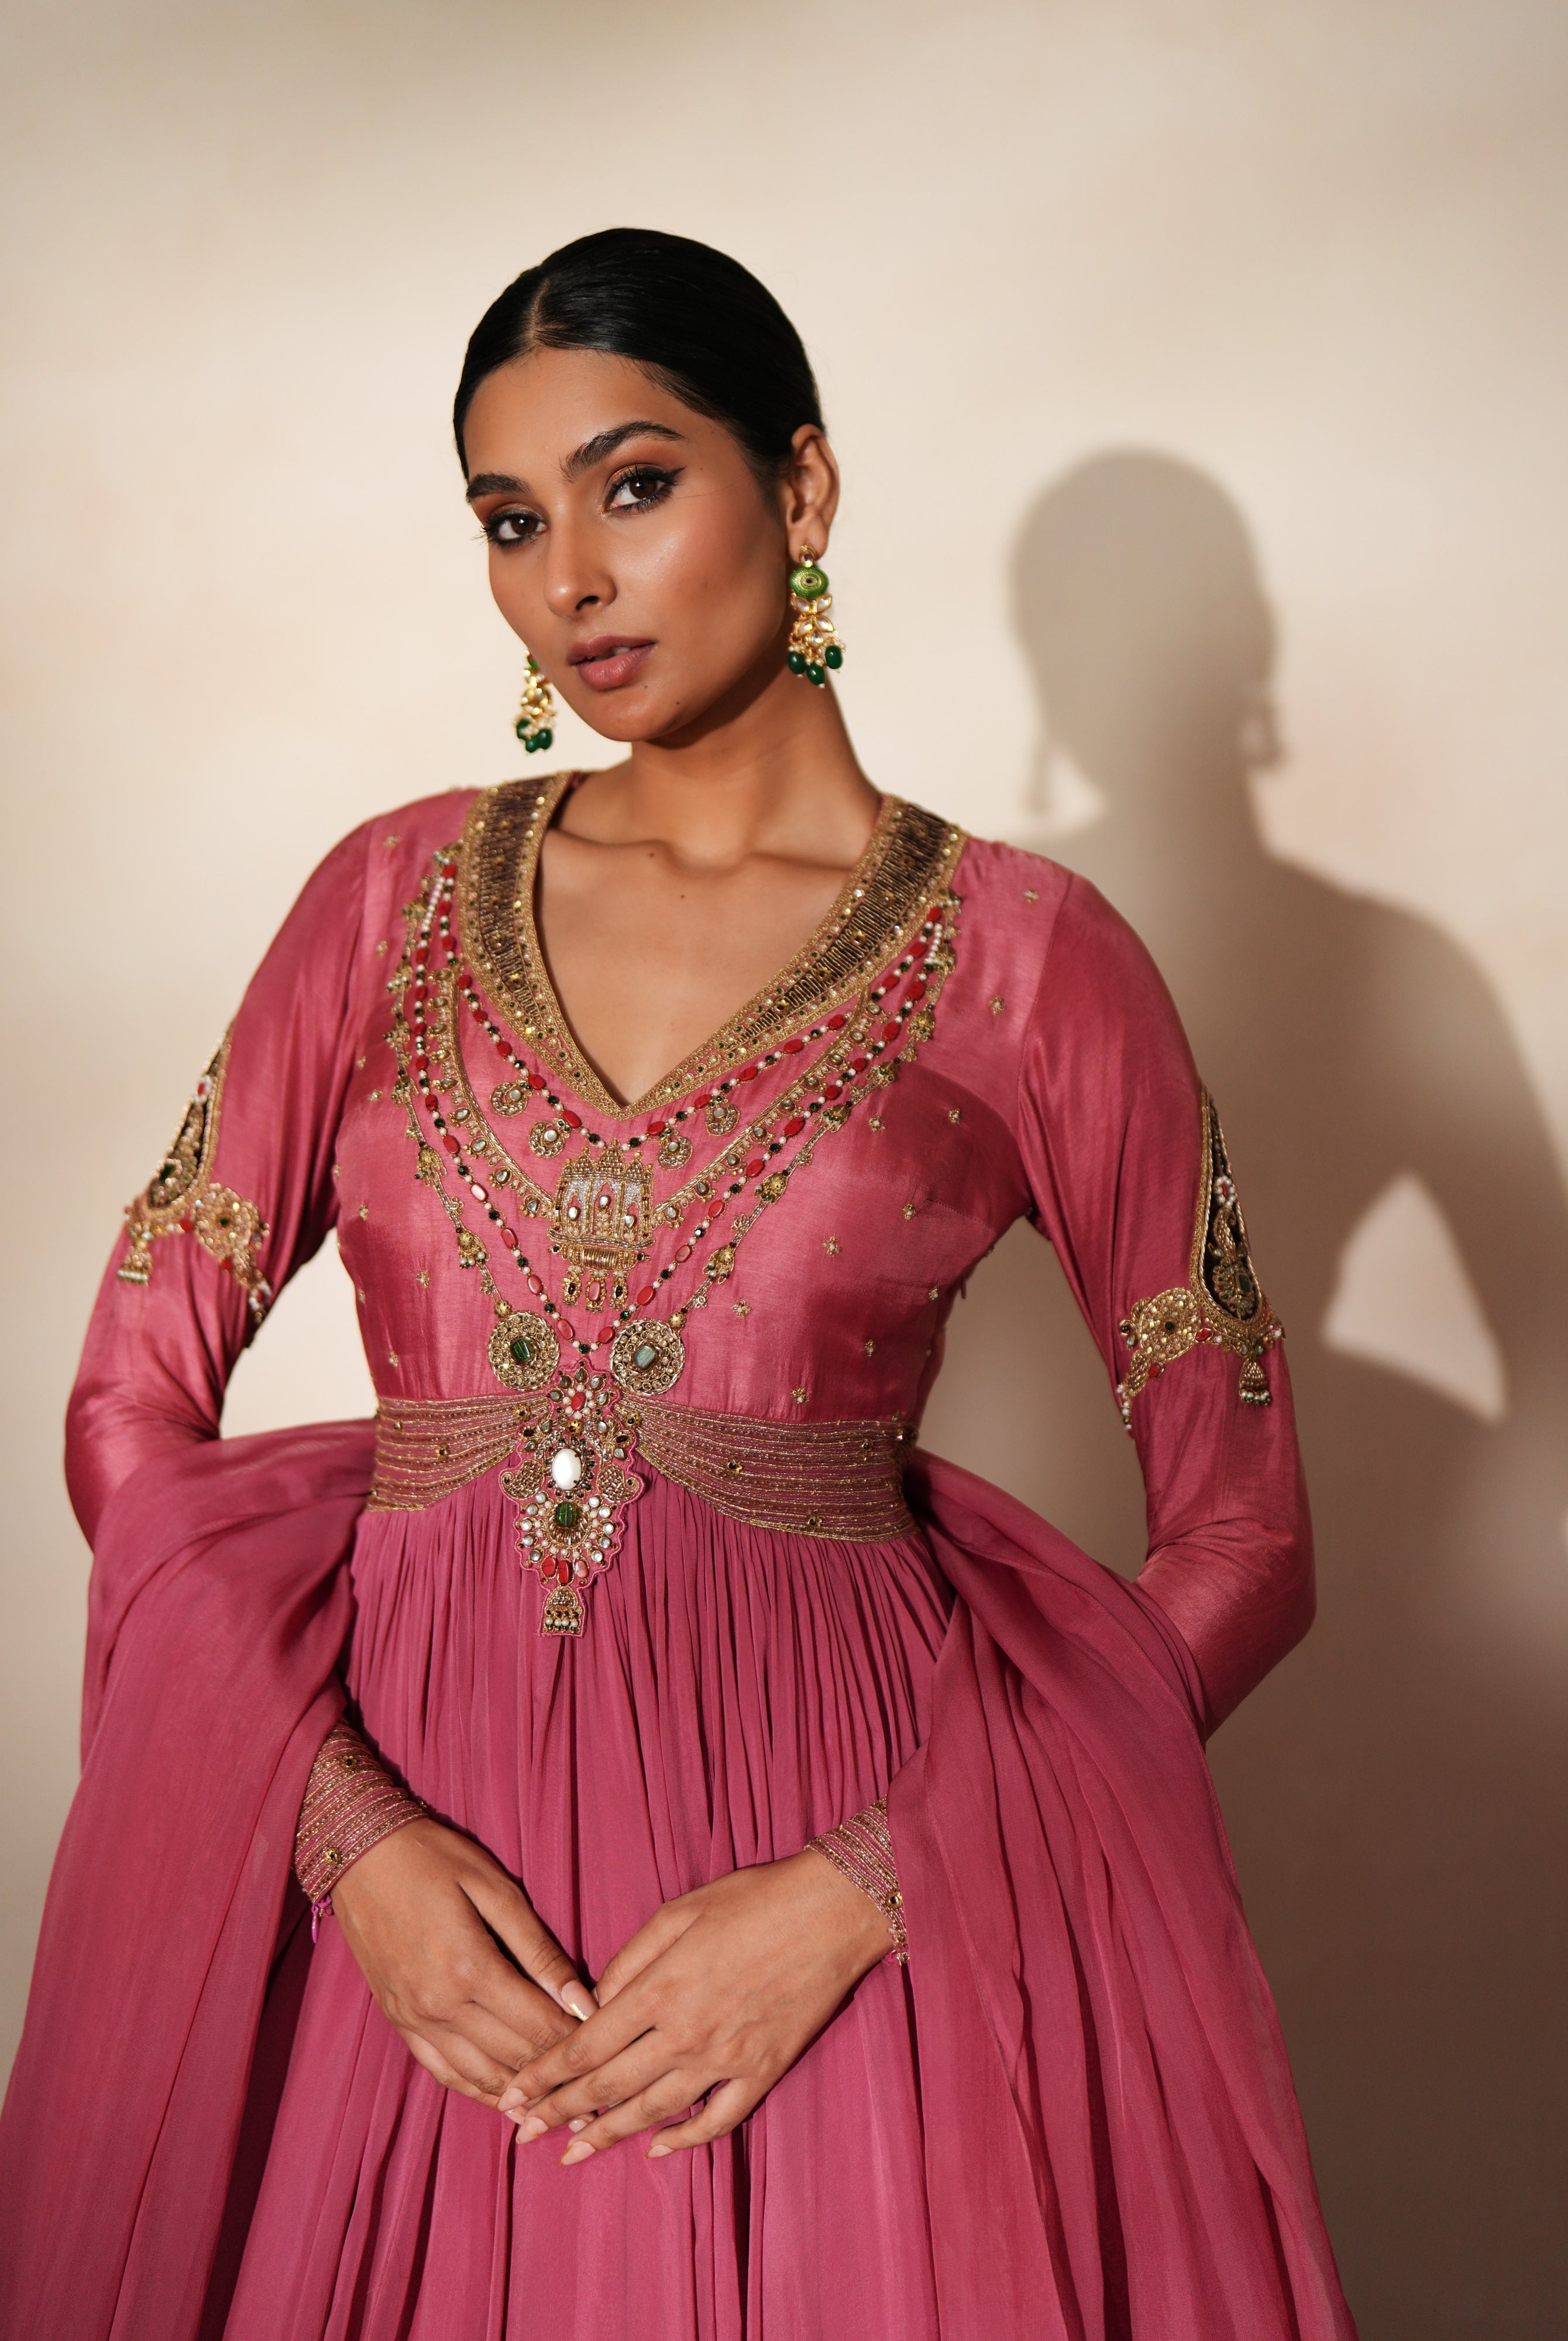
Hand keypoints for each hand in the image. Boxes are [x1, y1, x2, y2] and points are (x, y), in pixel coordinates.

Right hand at [331, 1815, 595, 2106]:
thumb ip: (539, 1951)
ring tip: (560, 2109)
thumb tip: (581, 2001)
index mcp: (471, 1969)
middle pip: (515, 2057)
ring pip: (480, 2076)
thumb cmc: (435, 1859)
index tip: (609, 2053)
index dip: (578, 2043)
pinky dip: (479, 2091)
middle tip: (596, 2095)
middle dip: (559, 2077)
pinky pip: (444, 2073)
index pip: (539, 2026)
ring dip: (522, 2096)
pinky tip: (506, 2102)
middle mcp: (441, 2006)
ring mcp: (415, 2020)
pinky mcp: (399, 2022)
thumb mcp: (495, 1889)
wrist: (360, 1856)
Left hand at [497, 1848, 891, 2160]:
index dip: (544, 2075)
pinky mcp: (763, 2071)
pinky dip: (685, 2140)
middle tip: (523, 2136)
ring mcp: (726, 2058)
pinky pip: (717, 2121)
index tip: (512, 2096)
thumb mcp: (678, 1912)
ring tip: (572, 2154)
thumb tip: (594, 2002)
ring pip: (654, 2111)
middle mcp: (685, 2033)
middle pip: (608, 2086)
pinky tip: (657, 2149)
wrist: (831, 1910)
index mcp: (659, 1989)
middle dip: (559, 2113)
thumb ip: (629, 1961)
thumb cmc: (752, 1899)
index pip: (585, 2046)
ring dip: (607, 2136)